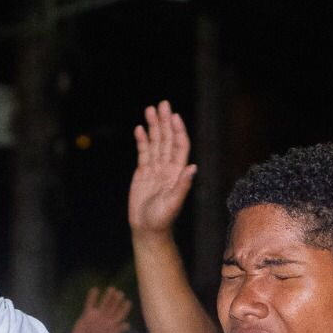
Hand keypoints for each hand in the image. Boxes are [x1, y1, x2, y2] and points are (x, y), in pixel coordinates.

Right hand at [69, 286, 133, 332]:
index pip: (120, 315)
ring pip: (104, 304)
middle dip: (116, 300)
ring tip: (111, 288)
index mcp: (111, 325)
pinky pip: (90, 303)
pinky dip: (92, 297)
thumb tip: (127, 324)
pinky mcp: (87, 314)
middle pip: (112, 307)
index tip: (128, 301)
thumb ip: (117, 330)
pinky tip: (95, 289)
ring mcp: (97, 316)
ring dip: (107, 297)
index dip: (124, 309)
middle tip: (120, 293)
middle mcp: (105, 319)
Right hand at [128, 101, 196, 234]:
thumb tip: (192, 167)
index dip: (178, 131)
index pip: (179, 146)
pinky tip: (140, 128)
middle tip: (162, 104)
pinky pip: (143, 153)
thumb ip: (182, 185)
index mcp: (177, 173)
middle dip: (165, 122)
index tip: (173, 116)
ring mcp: (155, 169)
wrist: (147, 229)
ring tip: (150, 109)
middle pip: (167, 139)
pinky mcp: (143, 173)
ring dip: (153, 126)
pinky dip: (142, 140)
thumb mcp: (173, 203)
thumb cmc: (162, 219)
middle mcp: (168, 168)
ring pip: (155, 143)